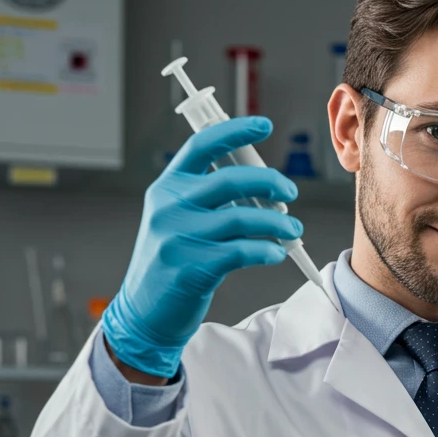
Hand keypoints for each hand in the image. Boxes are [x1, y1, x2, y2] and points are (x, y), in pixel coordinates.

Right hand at [101, 117, 301, 377]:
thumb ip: (209, 197)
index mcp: (168, 187)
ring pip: (243, 217)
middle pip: (231, 180)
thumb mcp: (178, 219)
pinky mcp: (193, 266)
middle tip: (290, 194)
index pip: (202, 146)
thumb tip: (262, 183)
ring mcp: (179, 236)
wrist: (144, 311)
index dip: (235, 131)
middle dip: (270, 183)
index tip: (264, 125)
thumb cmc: (172, 261)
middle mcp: (169, 206)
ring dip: (278, 223)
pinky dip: (268, 250)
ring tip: (293, 230)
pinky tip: (277, 253)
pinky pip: (243, 251)